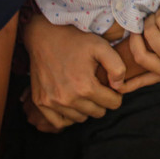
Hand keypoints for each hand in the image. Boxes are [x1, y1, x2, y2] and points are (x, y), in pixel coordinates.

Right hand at [21, 12, 124, 131]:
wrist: (44, 36)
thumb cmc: (75, 41)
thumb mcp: (101, 46)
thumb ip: (117, 66)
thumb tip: (119, 87)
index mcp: (85, 86)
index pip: (113, 103)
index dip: (116, 94)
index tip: (111, 85)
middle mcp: (68, 99)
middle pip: (98, 113)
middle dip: (102, 101)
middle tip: (98, 87)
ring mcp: (52, 102)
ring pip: (80, 118)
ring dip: (86, 108)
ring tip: (84, 92)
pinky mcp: (40, 102)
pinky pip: (59, 122)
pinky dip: (68, 116)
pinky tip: (72, 104)